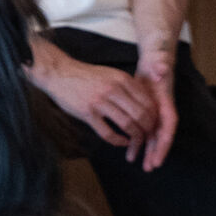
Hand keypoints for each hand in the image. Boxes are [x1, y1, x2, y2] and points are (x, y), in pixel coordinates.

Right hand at [30, 38, 161, 154]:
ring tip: (137, 142)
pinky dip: (118, 141)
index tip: (155, 124)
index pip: (148, 101)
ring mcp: (100, 102)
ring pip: (127, 124)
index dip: (154, 116)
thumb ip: (127, 86)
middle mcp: (114, 89)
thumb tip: (145, 102)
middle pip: (141, 114)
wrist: (61, 73)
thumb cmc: (88, 76)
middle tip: (149, 136)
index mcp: (123, 79)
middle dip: (148, 129)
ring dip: (135, 137)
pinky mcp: (87, 113)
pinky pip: (107, 132)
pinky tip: (122, 142)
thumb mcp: (112, 74)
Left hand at [134, 45, 180, 171]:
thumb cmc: (158, 61)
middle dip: (157, 152)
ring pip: (153, 135)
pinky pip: (144, 130)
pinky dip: (139, 141)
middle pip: (162, 135)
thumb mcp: (160, 62)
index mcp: (167, 101)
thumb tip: (161, 71)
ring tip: (142, 165)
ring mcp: (156, 112)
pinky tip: (131, 152)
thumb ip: (161, 66)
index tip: (160, 156)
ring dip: (148, 150)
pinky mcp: (147, 112)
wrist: (154, 59)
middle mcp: (163, 110)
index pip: (169, 125)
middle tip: (150, 167)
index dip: (165, 142)